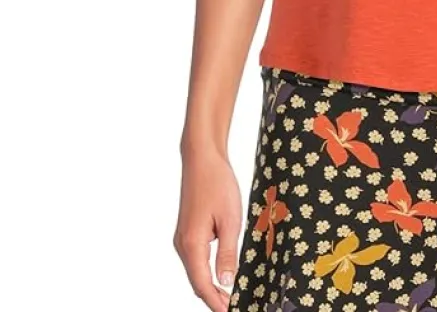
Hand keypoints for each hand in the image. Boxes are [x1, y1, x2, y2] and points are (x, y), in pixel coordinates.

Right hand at [174, 146, 242, 310]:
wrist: (202, 158)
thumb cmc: (217, 183)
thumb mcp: (230, 219)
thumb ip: (228, 252)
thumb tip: (227, 281)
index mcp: (192, 244)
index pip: (203, 285)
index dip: (217, 302)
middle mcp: (182, 245)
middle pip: (197, 282)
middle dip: (214, 297)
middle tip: (235, 305)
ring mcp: (183, 238)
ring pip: (196, 271)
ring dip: (211, 285)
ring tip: (232, 295)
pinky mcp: (187, 231)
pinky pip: (196, 258)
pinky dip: (208, 270)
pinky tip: (222, 272)